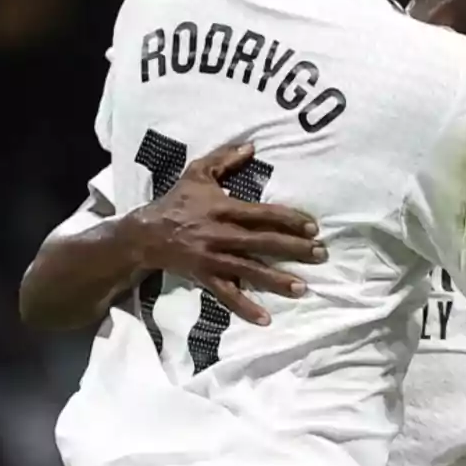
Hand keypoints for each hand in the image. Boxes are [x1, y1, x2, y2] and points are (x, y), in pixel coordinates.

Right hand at [132, 143, 324, 325]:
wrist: (144, 234)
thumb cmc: (176, 201)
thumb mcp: (197, 173)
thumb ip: (225, 159)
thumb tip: (252, 146)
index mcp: (222, 208)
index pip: (262, 214)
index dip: (289, 220)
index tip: (313, 227)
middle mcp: (220, 234)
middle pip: (263, 242)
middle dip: (294, 249)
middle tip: (321, 254)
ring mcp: (212, 258)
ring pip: (249, 270)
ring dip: (277, 280)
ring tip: (302, 287)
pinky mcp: (204, 277)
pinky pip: (227, 295)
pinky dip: (245, 308)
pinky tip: (266, 319)